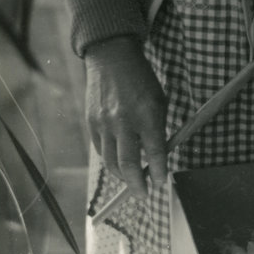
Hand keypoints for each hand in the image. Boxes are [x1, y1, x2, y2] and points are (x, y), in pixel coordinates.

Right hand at [84, 36, 167, 197]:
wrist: (113, 59)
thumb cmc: (142, 81)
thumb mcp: (159, 101)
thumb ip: (158, 129)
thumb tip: (157, 158)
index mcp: (147, 113)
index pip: (155, 152)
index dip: (159, 171)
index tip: (162, 182)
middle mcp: (124, 120)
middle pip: (127, 164)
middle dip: (136, 185)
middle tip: (143, 194)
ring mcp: (104, 123)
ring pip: (110, 162)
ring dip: (123, 177)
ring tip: (132, 181)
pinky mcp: (91, 123)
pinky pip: (101, 150)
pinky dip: (111, 161)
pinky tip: (119, 163)